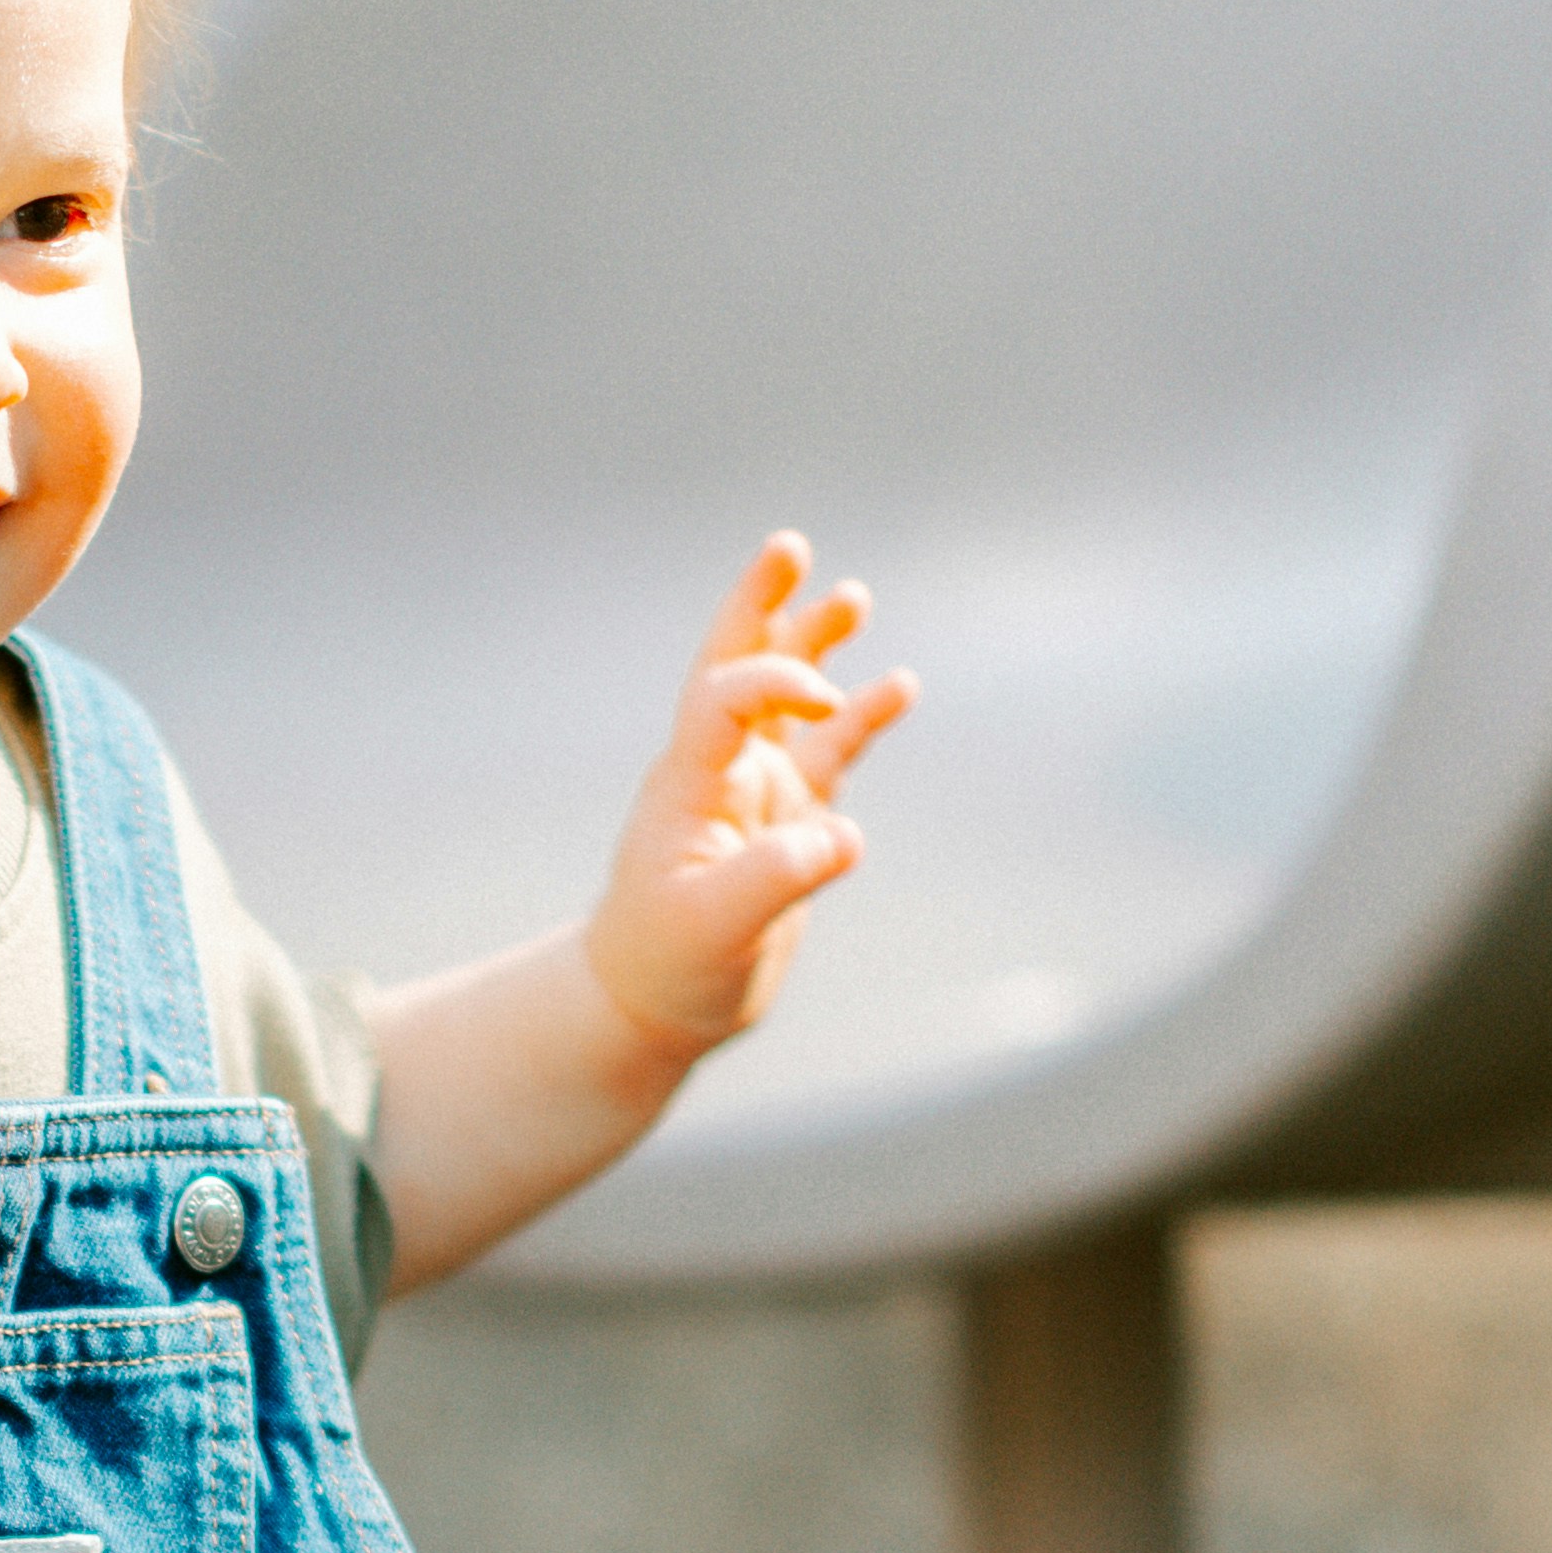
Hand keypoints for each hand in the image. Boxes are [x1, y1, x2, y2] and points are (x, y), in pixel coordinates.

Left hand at [581, 529, 908, 1059]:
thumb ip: (776, 878)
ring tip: (852, 597)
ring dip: (814, 649)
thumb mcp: (714, 930)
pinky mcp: (789, 823)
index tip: (828, 697)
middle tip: (787, 546)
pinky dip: (860, 720)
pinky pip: (830, 755)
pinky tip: (897, 687)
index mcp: (688, 782)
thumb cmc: (668, 966)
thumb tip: (842, 837)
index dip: (776, 679)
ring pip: (789, 702)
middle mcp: (719, 772)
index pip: (726, 697)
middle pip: (736, 666)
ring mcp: (754, 793)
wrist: (653, 1006)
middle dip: (761, 606)